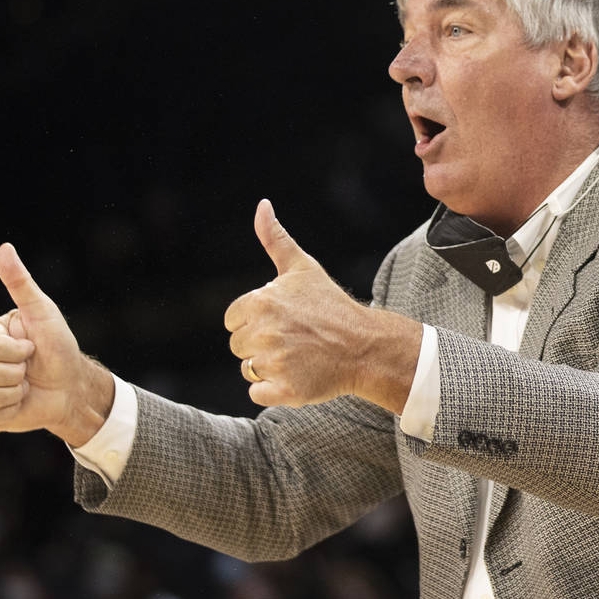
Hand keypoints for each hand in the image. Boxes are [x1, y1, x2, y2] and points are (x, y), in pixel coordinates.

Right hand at [0, 243, 112, 445]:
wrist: (71, 386)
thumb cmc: (58, 347)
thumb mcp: (43, 312)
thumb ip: (21, 283)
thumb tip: (5, 248)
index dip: (15, 350)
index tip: (31, 347)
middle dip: (17, 371)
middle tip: (29, 368)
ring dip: (15, 391)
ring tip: (25, 385)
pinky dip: (10, 410)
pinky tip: (20, 402)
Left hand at [225, 200, 420, 411]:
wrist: (365, 346)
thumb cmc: (330, 305)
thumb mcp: (302, 268)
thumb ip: (275, 238)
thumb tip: (261, 204)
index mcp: (260, 302)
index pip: (233, 320)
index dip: (255, 321)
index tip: (284, 319)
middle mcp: (263, 332)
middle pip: (238, 346)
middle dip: (261, 344)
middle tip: (295, 338)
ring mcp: (274, 363)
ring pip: (248, 370)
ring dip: (269, 366)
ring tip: (298, 355)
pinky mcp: (284, 390)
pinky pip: (258, 393)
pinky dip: (275, 389)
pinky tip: (298, 374)